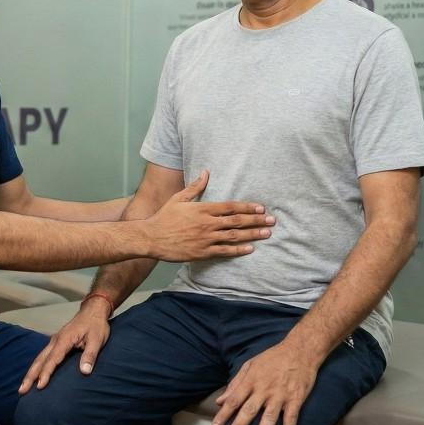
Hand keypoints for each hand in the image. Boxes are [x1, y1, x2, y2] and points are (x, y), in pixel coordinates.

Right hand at [18, 297, 111, 392]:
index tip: (40, 386)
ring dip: (31, 372)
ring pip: (39, 358)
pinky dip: (37, 366)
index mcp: (64, 340)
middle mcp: (55, 341)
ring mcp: (54, 341)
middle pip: (40, 360)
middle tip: (21, 391)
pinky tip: (34, 374)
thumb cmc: (96, 325)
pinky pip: (43, 356)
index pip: (52, 359)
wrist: (93, 310)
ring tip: (23, 387)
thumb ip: (90, 355)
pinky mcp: (56, 342)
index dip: (46, 373)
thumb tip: (84, 372)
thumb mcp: (97, 339)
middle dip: (30, 376)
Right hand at [143, 170, 273, 261]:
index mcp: (203, 209)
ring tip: (267, 233)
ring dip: (252, 235)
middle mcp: (207, 223)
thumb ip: (196, 186)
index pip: (231, 207)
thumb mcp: (179, 198)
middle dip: (256, 220)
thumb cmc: (164, 217)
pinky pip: (224, 251)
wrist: (151, 238)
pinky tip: (250, 249)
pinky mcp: (202, 252)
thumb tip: (206, 172)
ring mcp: (206, 239)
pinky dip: (238, 250)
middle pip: (237, 221)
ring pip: (234, 236)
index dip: (247, 207)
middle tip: (272, 221)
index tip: (261, 208)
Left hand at [211, 340, 317, 424]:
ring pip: (269, 417)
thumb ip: (235, 384)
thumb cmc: (273, 358)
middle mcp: (264, 389)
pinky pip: (291, 419)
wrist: (300, 350)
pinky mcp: (295, 399)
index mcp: (251, 380)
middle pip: (249, 410)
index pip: (234, 400)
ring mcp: (280, 395)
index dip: (223, 415)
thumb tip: (220, 401)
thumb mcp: (250, 365)